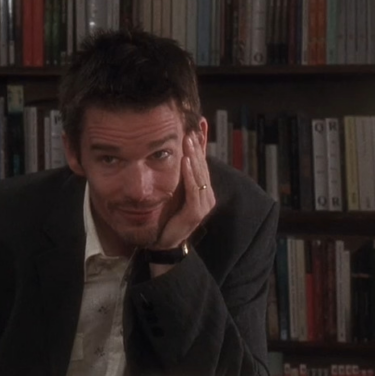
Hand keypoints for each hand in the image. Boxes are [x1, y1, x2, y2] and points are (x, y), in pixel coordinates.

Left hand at [152, 131, 215, 250]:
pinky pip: (193, 188)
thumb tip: (178, 162)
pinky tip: (186, 161)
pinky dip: (190, 174)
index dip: (199, 150)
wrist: (167, 243)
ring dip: (193, 157)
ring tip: (188, 142)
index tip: (194, 133)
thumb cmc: (170, 219)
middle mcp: (207, 197)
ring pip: (199, 176)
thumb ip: (180, 181)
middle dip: (196, 149)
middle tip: (190, 132)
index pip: (203, 166)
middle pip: (202, 168)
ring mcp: (203, 205)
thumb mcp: (176, 196)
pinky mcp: (195, 212)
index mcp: (204, 192)